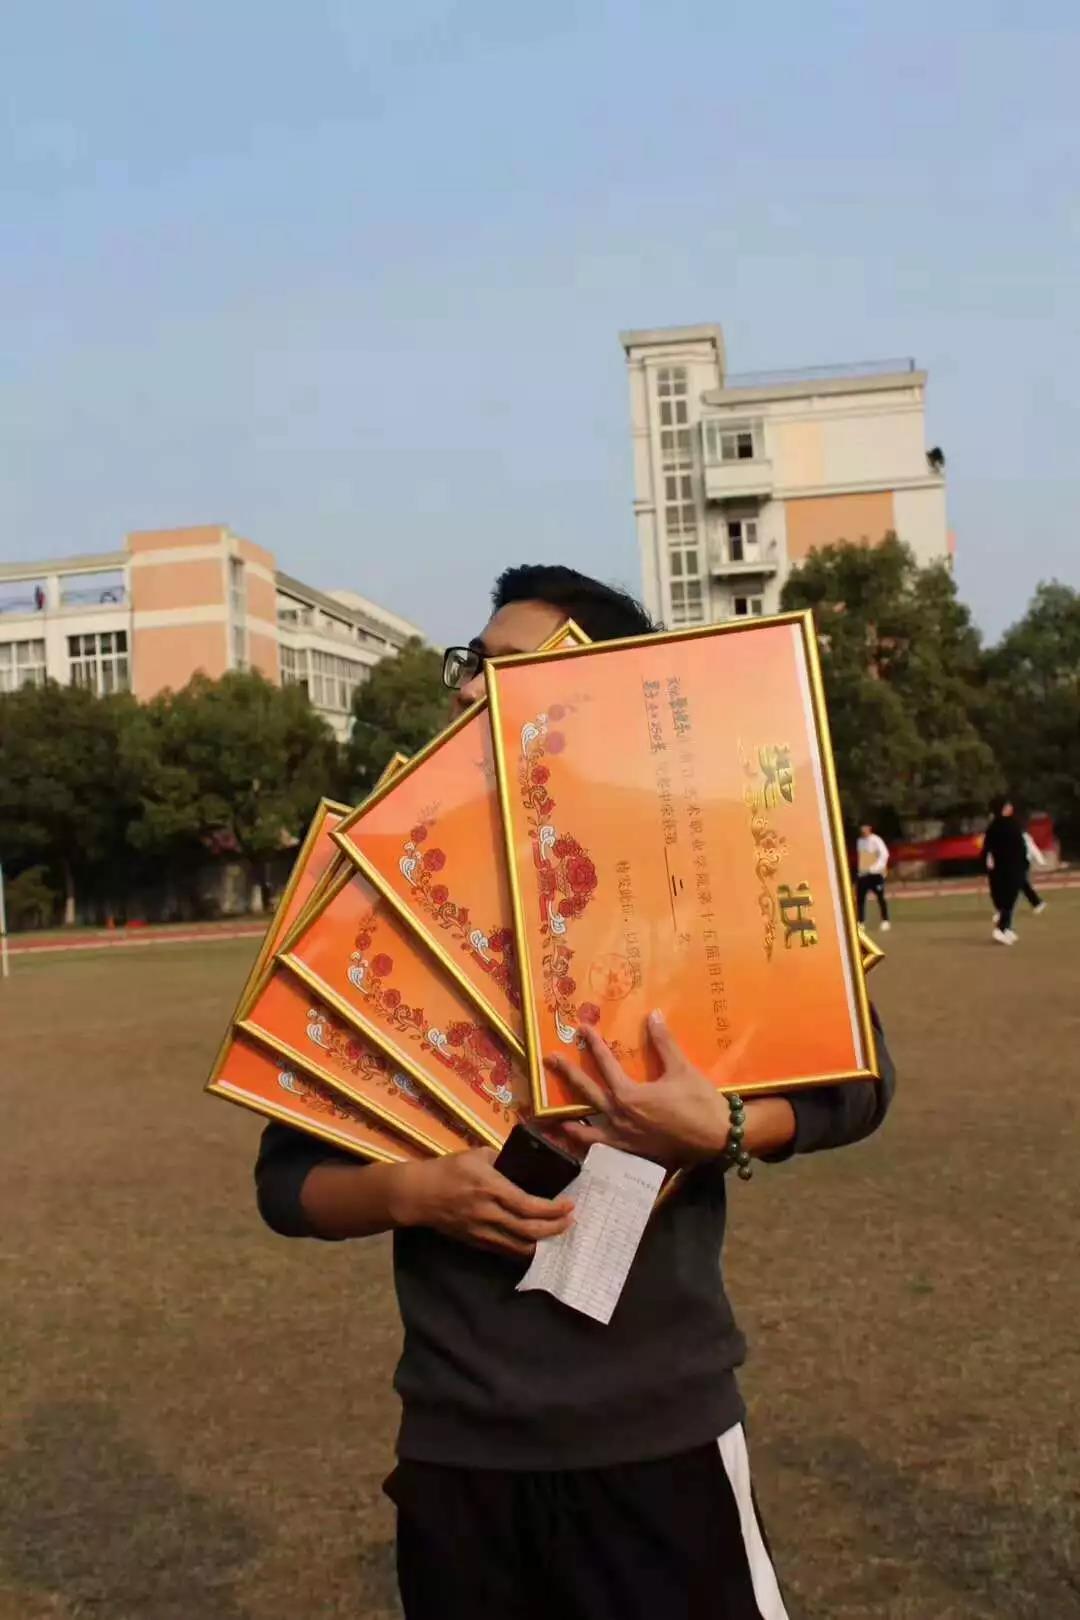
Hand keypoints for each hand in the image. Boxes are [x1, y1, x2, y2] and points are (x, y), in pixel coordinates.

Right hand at [390, 1147, 574, 1258]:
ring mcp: (482, 1232)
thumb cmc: (448, 1169)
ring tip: (557, 1234)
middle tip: (571, 1222)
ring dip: (542, 1243)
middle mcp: (489, 1213)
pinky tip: (534, 1243)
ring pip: (519, 1247)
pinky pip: (505, 1251)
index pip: (529, 1205)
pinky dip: (523, 1249)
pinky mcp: (476, 1242)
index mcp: (491, 1188)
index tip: (570, 1205)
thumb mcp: (476, 1154)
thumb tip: (522, 1162)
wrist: (418, 1195)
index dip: (553, 1209)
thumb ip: (501, 1158)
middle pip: (529, 1231)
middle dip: (554, 1229)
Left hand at [544, 1011, 731, 1168]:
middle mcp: (620, 1116)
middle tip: (549, 1060)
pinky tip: (584, 1146)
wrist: (717, 1137)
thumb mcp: (681, 1068)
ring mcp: (623, 1139)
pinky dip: (590, 1148)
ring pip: (588, 1130)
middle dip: (568, 1074)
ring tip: (551, 1119)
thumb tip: (653, 1014)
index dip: (594, 1044)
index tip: (582, 1029)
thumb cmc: (699, 1101)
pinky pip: (604, 1151)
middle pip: (586, 1092)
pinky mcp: (632, 1154)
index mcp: (629, 1095)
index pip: (605, 1063)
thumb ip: (663, 1042)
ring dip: (569, 1123)